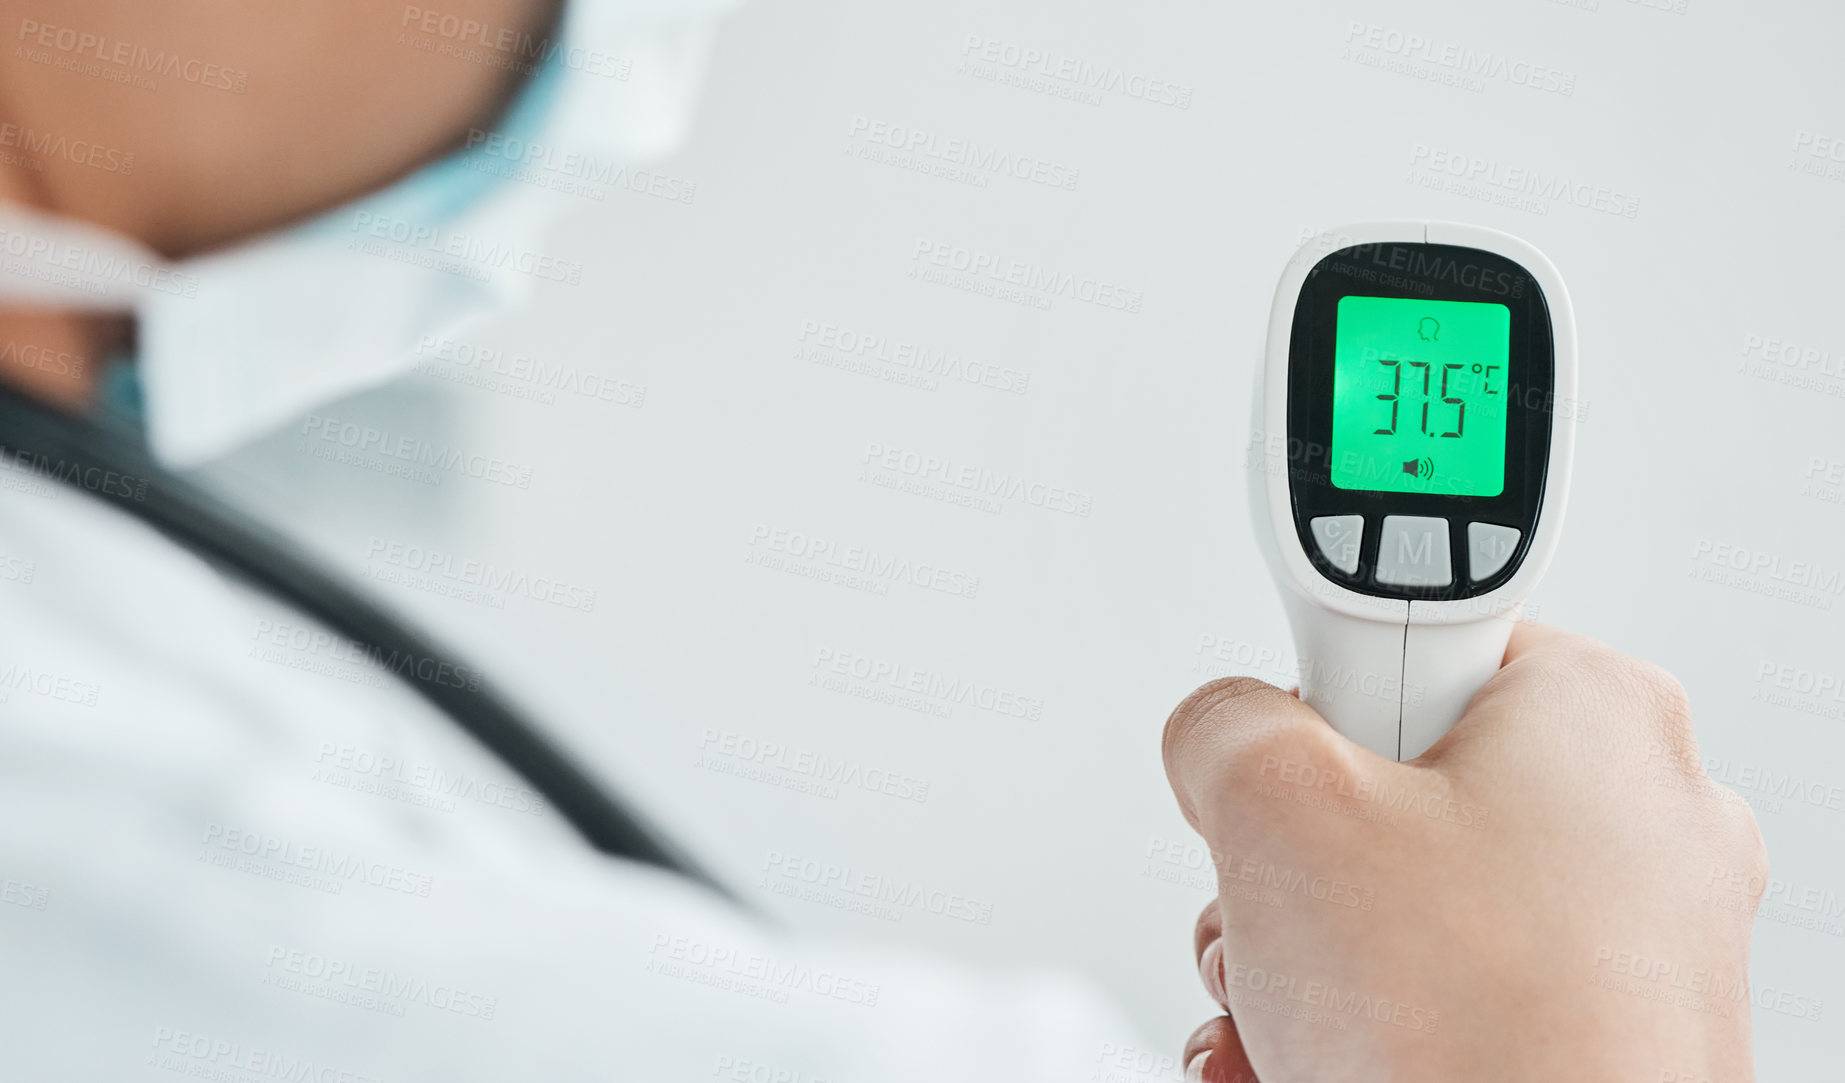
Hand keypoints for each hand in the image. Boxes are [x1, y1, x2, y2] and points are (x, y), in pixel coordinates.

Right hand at [1163, 623, 1766, 1081]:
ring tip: (1297, 1016)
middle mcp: (1640, 809)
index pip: (1404, 633)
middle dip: (1293, 867)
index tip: (1287, 750)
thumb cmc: (1484, 1037)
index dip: (1312, 698)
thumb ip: (1225, 721)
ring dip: (1308, 960)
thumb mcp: (1278, 811)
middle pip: (1390, 784)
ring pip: (1405, 901)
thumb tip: (1219, 728)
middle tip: (1282, 914)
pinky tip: (1320, 1062)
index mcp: (1594, 708)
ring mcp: (1634, 934)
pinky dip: (1371, 1021)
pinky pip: (1450, 985)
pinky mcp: (1607, 1029)